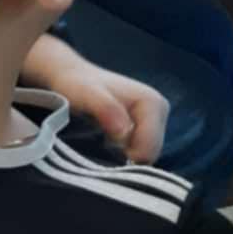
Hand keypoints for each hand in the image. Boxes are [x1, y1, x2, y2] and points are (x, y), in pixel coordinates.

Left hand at [20, 36, 169, 163]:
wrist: (72, 76)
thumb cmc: (77, 84)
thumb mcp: (87, 94)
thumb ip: (106, 109)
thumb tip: (124, 133)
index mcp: (152, 103)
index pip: (149, 149)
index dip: (126, 156)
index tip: (104, 147)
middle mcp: (159, 110)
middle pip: (150, 154)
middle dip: (127, 157)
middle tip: (101, 143)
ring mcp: (154, 119)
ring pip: (145, 154)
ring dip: (124, 155)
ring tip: (102, 140)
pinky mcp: (145, 126)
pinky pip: (139, 151)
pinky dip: (123, 153)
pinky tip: (107, 141)